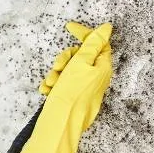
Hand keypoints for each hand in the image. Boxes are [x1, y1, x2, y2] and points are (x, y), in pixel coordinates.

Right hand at [10, 21, 114, 152]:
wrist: (59, 125)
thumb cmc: (71, 96)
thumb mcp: (81, 63)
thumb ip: (93, 44)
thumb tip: (106, 28)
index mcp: (102, 68)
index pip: (97, 43)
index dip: (84, 33)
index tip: (69, 27)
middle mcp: (96, 78)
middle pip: (80, 56)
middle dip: (64, 59)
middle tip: (57, 68)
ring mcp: (84, 89)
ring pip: (68, 70)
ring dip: (56, 73)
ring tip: (50, 84)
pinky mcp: (73, 98)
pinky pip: (63, 84)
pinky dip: (53, 85)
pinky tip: (47, 91)